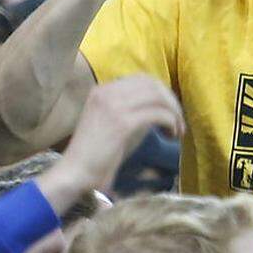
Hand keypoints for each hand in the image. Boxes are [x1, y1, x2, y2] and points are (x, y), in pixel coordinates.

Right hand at [58, 75, 184, 190]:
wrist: (75, 173)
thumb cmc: (94, 155)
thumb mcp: (112, 124)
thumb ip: (130, 111)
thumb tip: (158, 107)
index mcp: (102, 90)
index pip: (141, 79)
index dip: (161, 93)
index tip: (169, 112)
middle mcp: (107, 92)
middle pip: (152, 84)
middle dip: (170, 101)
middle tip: (178, 122)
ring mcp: (113, 105)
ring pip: (157, 96)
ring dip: (173, 112)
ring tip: (177, 130)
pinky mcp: (122, 122)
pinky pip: (157, 113)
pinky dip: (170, 122)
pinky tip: (171, 135)